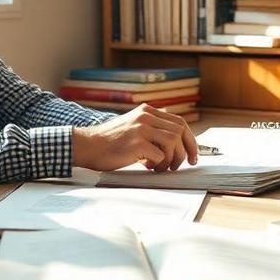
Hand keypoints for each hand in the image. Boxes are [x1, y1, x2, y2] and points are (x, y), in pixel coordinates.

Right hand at [72, 104, 198, 171]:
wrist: (87, 145)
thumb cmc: (109, 142)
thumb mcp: (132, 126)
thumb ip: (151, 127)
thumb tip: (174, 140)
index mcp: (147, 111)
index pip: (179, 122)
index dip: (190, 140)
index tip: (193, 154)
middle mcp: (146, 116)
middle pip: (180, 131)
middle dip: (187, 150)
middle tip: (184, 164)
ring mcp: (142, 128)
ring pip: (173, 143)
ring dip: (172, 159)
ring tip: (161, 167)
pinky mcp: (137, 142)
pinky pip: (160, 156)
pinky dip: (158, 165)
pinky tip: (147, 167)